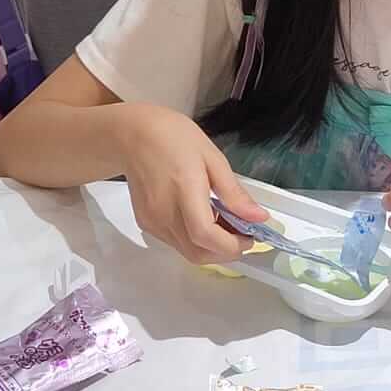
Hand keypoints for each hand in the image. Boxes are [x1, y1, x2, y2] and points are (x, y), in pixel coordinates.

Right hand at [116, 104, 260, 265]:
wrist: (132, 136)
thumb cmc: (172, 137)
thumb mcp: (212, 157)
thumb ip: (234, 192)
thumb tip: (258, 216)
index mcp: (183, 190)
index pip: (206, 235)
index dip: (232, 245)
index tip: (250, 237)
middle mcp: (164, 213)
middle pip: (198, 254)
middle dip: (226, 252)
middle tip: (243, 234)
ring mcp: (153, 222)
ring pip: (188, 252)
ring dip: (212, 248)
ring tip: (224, 224)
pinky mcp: (147, 224)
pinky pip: (176, 243)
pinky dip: (195, 240)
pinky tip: (203, 219)